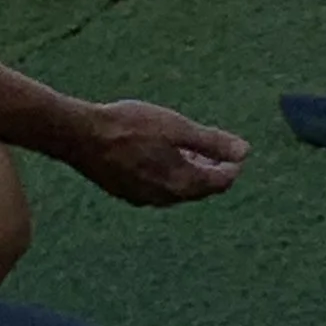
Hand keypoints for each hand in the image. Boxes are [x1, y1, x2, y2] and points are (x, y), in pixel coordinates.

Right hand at [68, 98, 246, 206]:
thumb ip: (211, 141)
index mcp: (183, 183)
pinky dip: (165, 174)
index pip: (220, 181)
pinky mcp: (127, 193)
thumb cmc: (128, 126)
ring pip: (177, 189)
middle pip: (199, 187)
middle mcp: (167, 198)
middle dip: (209, 169)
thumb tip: (245, 151)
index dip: (231, 165)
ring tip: (185, 151)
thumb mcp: (174, 127)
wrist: (80, 136)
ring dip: (186, 172)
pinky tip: (154, 156)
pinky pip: (156, 188)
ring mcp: (145, 198)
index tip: (233, 150)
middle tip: (212, 150)